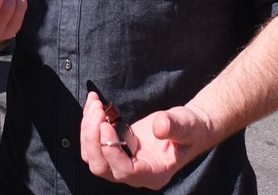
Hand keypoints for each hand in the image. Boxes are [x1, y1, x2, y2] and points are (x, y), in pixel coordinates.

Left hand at [80, 92, 213, 189]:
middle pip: (101, 167)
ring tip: (95, 103)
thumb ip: (175, 127)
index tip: (106, 125)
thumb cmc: (189, 129)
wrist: (186, 126)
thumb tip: (159, 127)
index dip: (111, 150)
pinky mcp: (116, 149)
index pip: (124, 171)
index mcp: (153, 173)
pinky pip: (94, 143)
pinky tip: (95, 104)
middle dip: (93, 137)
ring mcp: (123, 163)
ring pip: (92, 156)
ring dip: (87, 128)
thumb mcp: (187, 126)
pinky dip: (89, 123)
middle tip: (97, 108)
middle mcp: (135, 173)